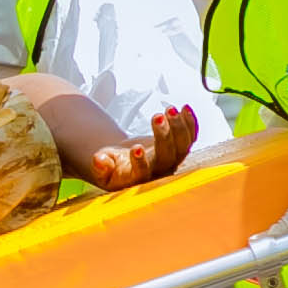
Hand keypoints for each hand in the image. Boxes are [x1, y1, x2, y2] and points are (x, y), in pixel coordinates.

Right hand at [79, 104, 201, 191]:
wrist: (124, 162)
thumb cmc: (110, 165)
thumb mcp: (99, 166)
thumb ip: (99, 165)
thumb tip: (98, 160)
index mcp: (137, 179)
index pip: (142, 174)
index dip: (140, 163)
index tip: (135, 148)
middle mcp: (158, 172)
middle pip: (167, 156)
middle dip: (164, 136)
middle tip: (157, 117)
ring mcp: (172, 160)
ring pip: (182, 146)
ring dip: (179, 127)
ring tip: (170, 109)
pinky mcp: (179, 148)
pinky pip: (190, 137)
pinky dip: (190, 122)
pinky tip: (184, 108)